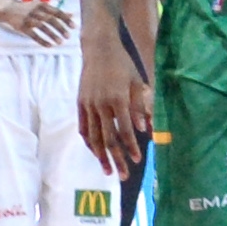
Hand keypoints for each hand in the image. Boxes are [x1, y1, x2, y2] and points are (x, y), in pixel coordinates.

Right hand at [4, 0, 73, 47]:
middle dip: (60, 28)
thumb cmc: (30, 8)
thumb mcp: (42, 7)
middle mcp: (36, 11)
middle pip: (50, 20)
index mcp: (42, 5)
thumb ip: (56, 11)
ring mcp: (28, 18)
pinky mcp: (22, 27)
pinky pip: (33, 35)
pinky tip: (49, 45)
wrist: (9, 9)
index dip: (66, 19)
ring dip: (52, 35)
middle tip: (68, 36)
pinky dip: (41, 40)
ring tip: (60, 42)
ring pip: (42, 27)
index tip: (74, 27)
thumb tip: (72, 15)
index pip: (57, 12)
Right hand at [79, 33, 151, 173]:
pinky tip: (95, 152)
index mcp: (118, 99)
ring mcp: (88, 105)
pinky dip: (90, 142)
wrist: (99, 50)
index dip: (131, 146)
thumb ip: (140, 106)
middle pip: (108, 139)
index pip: (125, 130)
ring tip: (107, 170)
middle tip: (123, 175)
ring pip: (94, 137)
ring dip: (101, 156)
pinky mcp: (81, 104)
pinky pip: (84, 128)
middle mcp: (101, 105)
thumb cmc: (123, 64)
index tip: (138, 159)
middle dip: (117, 159)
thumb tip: (146, 130)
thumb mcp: (137, 82)